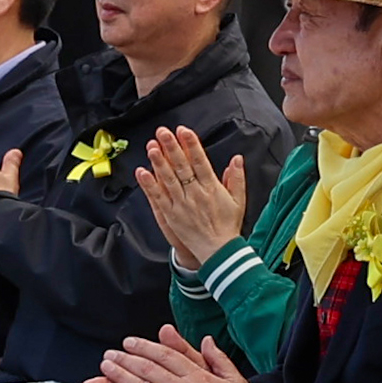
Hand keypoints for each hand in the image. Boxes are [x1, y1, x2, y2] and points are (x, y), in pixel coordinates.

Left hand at [90, 326, 252, 382]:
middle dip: (125, 360)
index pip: (165, 355)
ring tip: (107, 370)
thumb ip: (217, 357)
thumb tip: (207, 341)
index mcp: (197, 375)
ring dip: (121, 377)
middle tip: (110, 354)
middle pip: (148, 369)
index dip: (145, 347)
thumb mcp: (234, 378)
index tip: (130, 343)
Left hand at [137, 127, 252, 260]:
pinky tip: (142, 172)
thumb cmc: (228, 225)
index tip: (184, 131)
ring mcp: (181, 205)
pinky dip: (149, 185)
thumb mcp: (239, 200)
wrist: (218, 251)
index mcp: (212, 188)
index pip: (200, 161)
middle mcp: (195, 195)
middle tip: (163, 132)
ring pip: (168, 180)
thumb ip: (237, 178)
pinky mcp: (171, 215)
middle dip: (171, 148)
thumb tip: (237, 158)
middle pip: (181, 167)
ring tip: (151, 147)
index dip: (191, 145)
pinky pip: (158, 197)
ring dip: (159, 162)